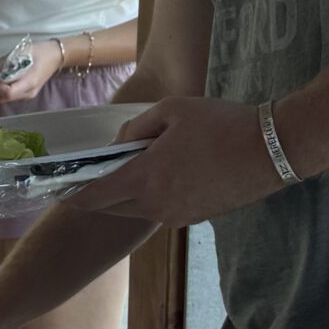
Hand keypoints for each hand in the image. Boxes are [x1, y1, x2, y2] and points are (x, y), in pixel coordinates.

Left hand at [0, 41, 58, 105]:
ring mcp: (25, 95)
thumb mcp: (21, 52)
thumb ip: (2, 63)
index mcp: (29, 83)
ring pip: (2, 100)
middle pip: (1, 100)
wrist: (56, 55)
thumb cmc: (40, 51)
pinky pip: (6, 96)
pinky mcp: (23, 92)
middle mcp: (27, 93)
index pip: (7, 92)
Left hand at [65, 97, 283, 226]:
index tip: (56, 191)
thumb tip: (120, 145)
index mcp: (144, 178)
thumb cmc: (221, 123)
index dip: (71, 195)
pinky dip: (150, 198)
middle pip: (111, 208)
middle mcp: (155, 205)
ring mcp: (175, 216)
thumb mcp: (172, 110)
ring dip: (124, 196)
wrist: (271, 150)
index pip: (94, 196)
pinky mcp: (193, 218)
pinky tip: (160, 176)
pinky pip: (159, 210)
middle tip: (88, 178)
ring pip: (135, 211)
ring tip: (126, 171)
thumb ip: (136, 127)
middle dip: (96, 195)